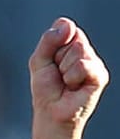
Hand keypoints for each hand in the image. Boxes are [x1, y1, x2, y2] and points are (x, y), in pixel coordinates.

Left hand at [28, 18, 107, 138]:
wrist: (51, 114)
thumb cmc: (46, 90)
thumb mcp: (39, 61)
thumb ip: (48, 40)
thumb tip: (66, 23)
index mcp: (71, 45)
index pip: (65, 29)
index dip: (52, 46)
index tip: (50, 62)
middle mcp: (85, 52)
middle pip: (71, 39)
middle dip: (58, 59)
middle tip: (58, 75)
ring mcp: (94, 63)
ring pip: (77, 51)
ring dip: (64, 70)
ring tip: (65, 83)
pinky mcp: (100, 76)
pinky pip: (84, 65)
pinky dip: (72, 77)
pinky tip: (73, 87)